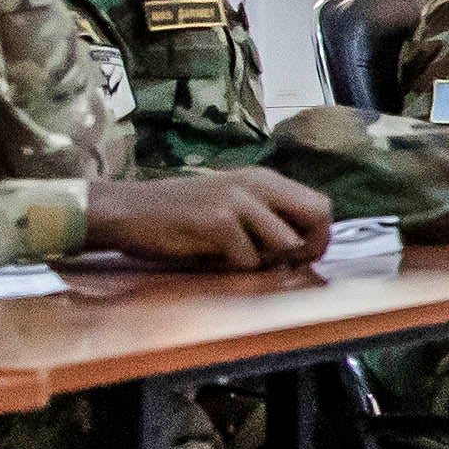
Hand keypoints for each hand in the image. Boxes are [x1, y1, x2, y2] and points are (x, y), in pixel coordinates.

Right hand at [86, 170, 332, 269]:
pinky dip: (235, 268)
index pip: (320, 204)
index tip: (301, 256)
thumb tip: (304, 245)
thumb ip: (267, 216)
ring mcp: (238, 201)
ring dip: (268, 261)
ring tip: (239, 259)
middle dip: (310, 247)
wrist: (127, 210)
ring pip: (286, 242)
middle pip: (318, 215)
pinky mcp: (217, 221)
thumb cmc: (180, 214)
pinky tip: (212, 258)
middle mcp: (257, 184)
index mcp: (264, 180)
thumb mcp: (232, 204)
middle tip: (286, 264)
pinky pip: (248, 259)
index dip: (319, 235)